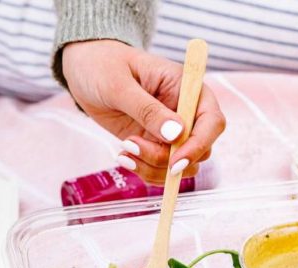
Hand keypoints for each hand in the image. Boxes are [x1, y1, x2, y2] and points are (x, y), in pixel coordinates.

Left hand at [62, 40, 225, 184]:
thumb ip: (147, 109)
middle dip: (168, 160)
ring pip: (181, 166)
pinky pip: (161, 169)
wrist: (85, 70)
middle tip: (132, 147)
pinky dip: (145, 170)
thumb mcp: (120, 85)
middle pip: (200, 150)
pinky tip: (124, 157)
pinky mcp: (155, 144)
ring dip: (154, 169)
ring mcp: (171, 131)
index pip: (212, 121)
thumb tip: (176, 134)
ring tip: (124, 153)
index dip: (199, 144)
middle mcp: (185, 112)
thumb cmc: (103, 66)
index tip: (174, 161)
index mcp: (186, 87)